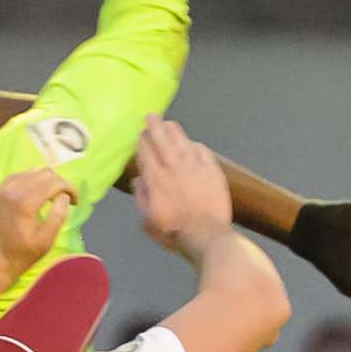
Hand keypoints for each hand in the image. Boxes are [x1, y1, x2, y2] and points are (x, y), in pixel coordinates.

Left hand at [0, 167, 75, 278]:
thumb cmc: (20, 255)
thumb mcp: (46, 240)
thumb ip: (58, 215)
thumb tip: (64, 196)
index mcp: (26, 201)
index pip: (54, 182)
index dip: (70, 188)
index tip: (76, 202)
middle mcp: (12, 189)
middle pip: (44, 172)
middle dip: (60, 183)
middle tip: (67, 199)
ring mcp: (1, 189)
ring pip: (30, 172)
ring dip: (45, 180)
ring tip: (52, 197)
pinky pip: (17, 177)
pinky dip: (30, 180)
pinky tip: (35, 194)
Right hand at [132, 115, 230, 253]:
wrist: (206, 235)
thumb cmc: (174, 232)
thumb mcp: (148, 220)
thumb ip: (141, 197)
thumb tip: (138, 180)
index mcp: (156, 178)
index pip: (145, 152)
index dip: (141, 140)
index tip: (139, 133)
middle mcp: (174, 168)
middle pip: (162, 140)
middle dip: (155, 126)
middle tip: (151, 116)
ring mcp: (195, 167)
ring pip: (182, 142)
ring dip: (174, 131)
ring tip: (169, 123)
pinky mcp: (212, 171)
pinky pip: (203, 152)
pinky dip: (196, 145)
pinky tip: (193, 144)